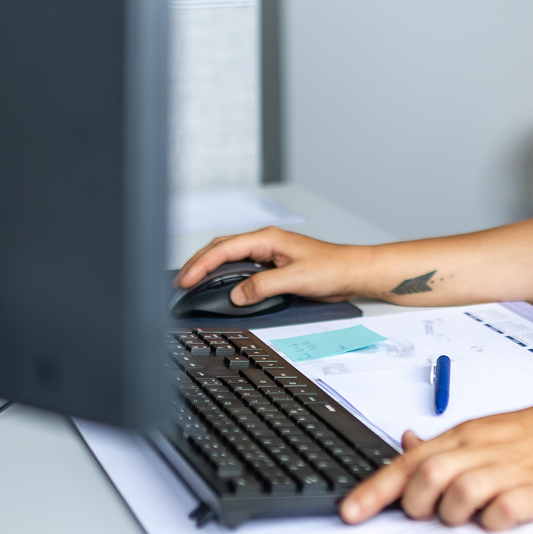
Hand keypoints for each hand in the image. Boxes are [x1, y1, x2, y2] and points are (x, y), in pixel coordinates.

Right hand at [172, 228, 370, 305]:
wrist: (352, 272)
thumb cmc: (332, 267)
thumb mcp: (296, 278)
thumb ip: (264, 285)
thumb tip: (237, 294)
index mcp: (267, 239)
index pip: (224, 248)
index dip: (201, 264)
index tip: (186, 279)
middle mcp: (265, 243)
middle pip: (221, 249)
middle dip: (198, 263)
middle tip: (180, 283)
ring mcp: (268, 254)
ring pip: (229, 258)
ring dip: (209, 269)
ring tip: (192, 283)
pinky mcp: (272, 267)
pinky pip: (241, 269)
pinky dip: (225, 276)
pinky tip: (219, 286)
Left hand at [339, 395, 532, 530]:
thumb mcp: (488, 429)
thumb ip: (445, 443)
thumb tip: (406, 443)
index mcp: (467, 435)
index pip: (409, 461)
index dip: (376, 489)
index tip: (351, 512)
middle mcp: (483, 449)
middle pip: (428, 475)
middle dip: (415, 502)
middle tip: (424, 514)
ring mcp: (510, 469)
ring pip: (458, 492)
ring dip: (452, 511)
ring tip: (466, 515)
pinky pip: (501, 511)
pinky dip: (491, 520)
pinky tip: (498, 517)